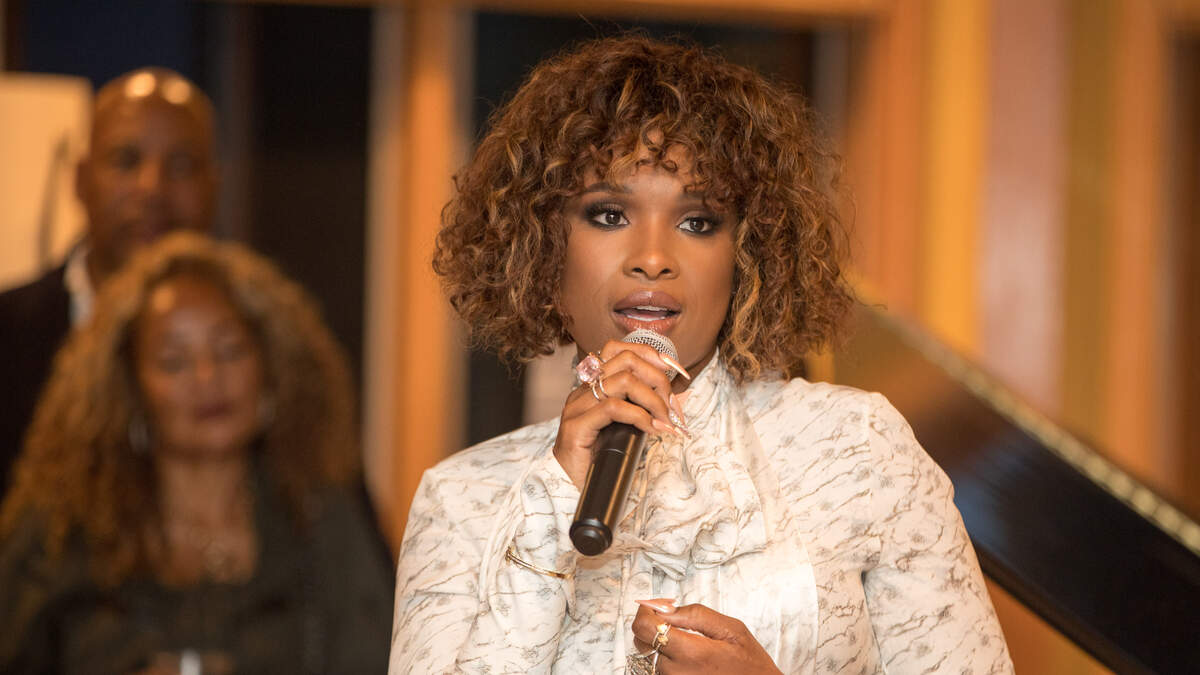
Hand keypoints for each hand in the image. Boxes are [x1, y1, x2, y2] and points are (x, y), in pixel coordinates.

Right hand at [553, 341, 686, 487]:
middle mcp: (583, 391)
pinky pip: (613, 408)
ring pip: (623, 381)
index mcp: (592, 387)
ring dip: (653, 400)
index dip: (649, 353)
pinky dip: (640, 416)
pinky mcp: (577, 426)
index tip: (675, 370)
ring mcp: (578, 406)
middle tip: (672, 406)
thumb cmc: (600, 460)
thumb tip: (676, 400)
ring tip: (665, 421)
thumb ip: (645, 410)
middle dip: (658, 379)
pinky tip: (651, 429)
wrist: (570, 489)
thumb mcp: (627, 428)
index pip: (618, 349)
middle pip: (626, 360)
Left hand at [631, 600, 782, 674]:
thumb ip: (696, 614)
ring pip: (647, 654)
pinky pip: (657, 667)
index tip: (658, 605)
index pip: (644, 627)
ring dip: (658, 639)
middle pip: (640, 640)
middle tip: (672, 616)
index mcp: (691, 653)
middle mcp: (676, 672)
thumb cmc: (749, 663)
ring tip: (682, 635)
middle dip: (652, 623)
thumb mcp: (731, 629)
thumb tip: (666, 608)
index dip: (647, 610)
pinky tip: (682, 650)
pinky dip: (664, 655)